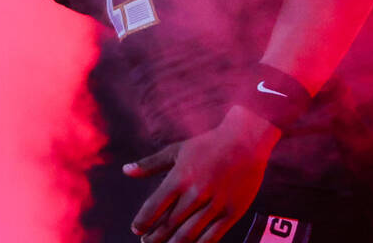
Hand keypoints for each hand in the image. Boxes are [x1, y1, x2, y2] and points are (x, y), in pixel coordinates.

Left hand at [124, 106, 281, 242]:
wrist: (247, 139)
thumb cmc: (210, 143)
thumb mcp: (178, 149)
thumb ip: (151, 164)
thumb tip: (126, 171)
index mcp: (180, 177)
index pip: (153, 208)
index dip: (142, 223)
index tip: (137, 229)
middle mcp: (196, 193)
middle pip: (168, 226)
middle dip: (154, 238)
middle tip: (147, 241)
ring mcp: (215, 205)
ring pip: (187, 235)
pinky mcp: (231, 212)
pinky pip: (211, 237)